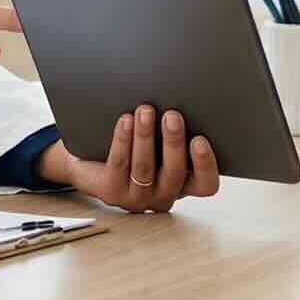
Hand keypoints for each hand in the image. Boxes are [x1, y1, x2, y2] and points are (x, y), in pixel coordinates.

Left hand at [36, 104, 220, 213]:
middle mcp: (163, 195)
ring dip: (145, 137)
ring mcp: (137, 198)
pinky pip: (120, 164)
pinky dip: (123, 140)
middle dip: (173, 142)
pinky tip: (125, 121)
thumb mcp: (161, 142)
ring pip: (144, 168)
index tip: (199, 139)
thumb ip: (174, 132)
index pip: (205, 184)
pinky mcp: (112, 192)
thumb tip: (180, 102)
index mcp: (183, 184)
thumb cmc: (136, 148)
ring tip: (144, 111)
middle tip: (171, 116)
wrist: (94, 164)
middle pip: (174, 174)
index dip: (205, 164)